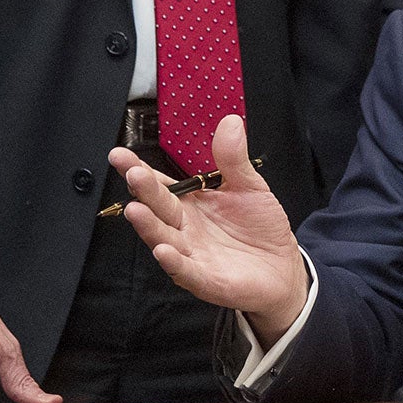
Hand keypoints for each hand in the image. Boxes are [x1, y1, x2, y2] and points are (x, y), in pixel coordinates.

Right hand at [109, 114, 306, 334]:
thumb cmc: (260, 227)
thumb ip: (233, 159)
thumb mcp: (249, 186)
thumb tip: (230, 122)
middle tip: (133, 174)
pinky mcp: (206, 279)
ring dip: (149, 227)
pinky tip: (163, 251)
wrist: (282, 267)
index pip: (159, 184)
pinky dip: (174, 262)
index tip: (120, 155)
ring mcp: (192, 254)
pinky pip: (186, 271)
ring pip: (164, 239)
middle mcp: (184, 228)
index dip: (139, 170)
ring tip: (135, 210)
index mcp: (190, 204)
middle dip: (144, 192)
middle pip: (158, 208)